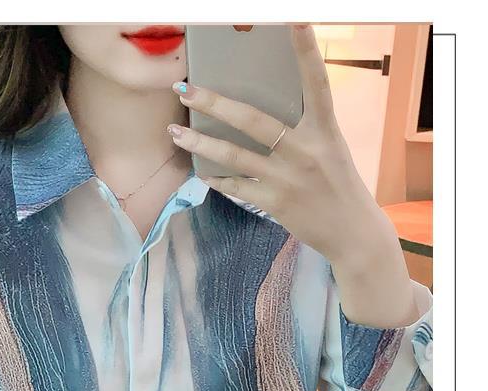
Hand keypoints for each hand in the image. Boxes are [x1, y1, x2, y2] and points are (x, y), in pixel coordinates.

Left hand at [168, 23, 387, 265]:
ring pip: (235, 155)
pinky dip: (219, 179)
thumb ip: (304, 129)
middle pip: (252, 119)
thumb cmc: (338, 184)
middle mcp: (305, 149)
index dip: (307, 49)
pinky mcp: (276, 203)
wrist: (352, 232)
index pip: (316, 81)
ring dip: (201, 144)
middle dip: (214, 103)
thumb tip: (264, 114)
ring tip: (175, 133)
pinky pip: (238, 186)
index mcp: (324, 129)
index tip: (295, 19)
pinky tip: (203, 172)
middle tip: (185, 90)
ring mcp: (288, 178)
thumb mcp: (330, 148)